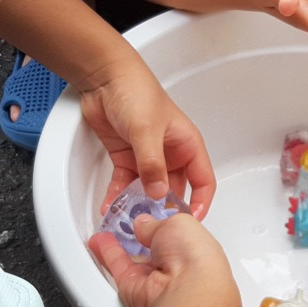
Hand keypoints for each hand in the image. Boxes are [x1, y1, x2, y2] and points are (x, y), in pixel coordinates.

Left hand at [78, 57, 215, 217]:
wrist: (104, 77)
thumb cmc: (136, 92)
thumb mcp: (147, 131)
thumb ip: (152, 164)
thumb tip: (157, 193)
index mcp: (187, 146)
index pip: (203, 181)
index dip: (200, 203)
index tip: (190, 222)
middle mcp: (171, 154)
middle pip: (174, 190)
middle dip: (164, 210)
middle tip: (155, 229)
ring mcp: (149, 157)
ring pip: (148, 190)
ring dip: (139, 207)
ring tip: (130, 223)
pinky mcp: (127, 158)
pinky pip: (126, 184)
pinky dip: (119, 197)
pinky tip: (111, 208)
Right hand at [89, 213, 236, 306]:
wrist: (184, 289)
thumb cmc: (195, 257)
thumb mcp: (178, 223)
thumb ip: (157, 222)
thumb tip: (144, 223)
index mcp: (196, 249)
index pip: (178, 235)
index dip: (165, 223)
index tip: (150, 211)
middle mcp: (177, 267)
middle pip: (155, 248)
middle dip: (144, 235)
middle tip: (129, 219)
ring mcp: (155, 279)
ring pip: (134, 258)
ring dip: (121, 243)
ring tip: (110, 225)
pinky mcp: (134, 288)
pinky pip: (118, 267)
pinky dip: (107, 253)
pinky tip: (100, 240)